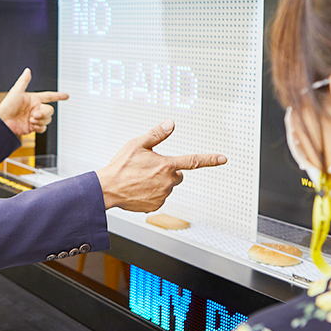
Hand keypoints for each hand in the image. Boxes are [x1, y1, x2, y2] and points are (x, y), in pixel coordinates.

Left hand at [0, 68, 68, 135]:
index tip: (66, 96)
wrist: (3, 122)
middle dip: (44, 113)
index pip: (49, 96)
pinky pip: (43, 128)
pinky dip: (39, 127)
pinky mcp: (33, 127)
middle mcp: (35, 108)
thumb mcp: (16, 91)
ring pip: (47, 119)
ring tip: (30, 120)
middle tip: (34, 115)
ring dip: (40, 121)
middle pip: (50, 110)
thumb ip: (24, 81)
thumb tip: (27, 70)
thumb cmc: (7, 106)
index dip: (58, 96)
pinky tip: (31, 126)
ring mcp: (35, 118)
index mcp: (34, 99)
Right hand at [95, 120, 227, 211]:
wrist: (107, 189)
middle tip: (149, 168)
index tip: (223, 159)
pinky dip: (152, 193)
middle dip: (168, 171)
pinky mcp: (155, 206)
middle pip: (177, 175)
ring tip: (140, 179)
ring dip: (159, 182)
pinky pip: (159, 197)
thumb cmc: (121, 166)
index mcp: (166, 165)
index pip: (193, 161)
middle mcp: (167, 182)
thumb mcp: (137, 144)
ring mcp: (162, 195)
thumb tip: (171, 124)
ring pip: (168, 186)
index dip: (210, 159)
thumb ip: (156, 134)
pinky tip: (139, 189)